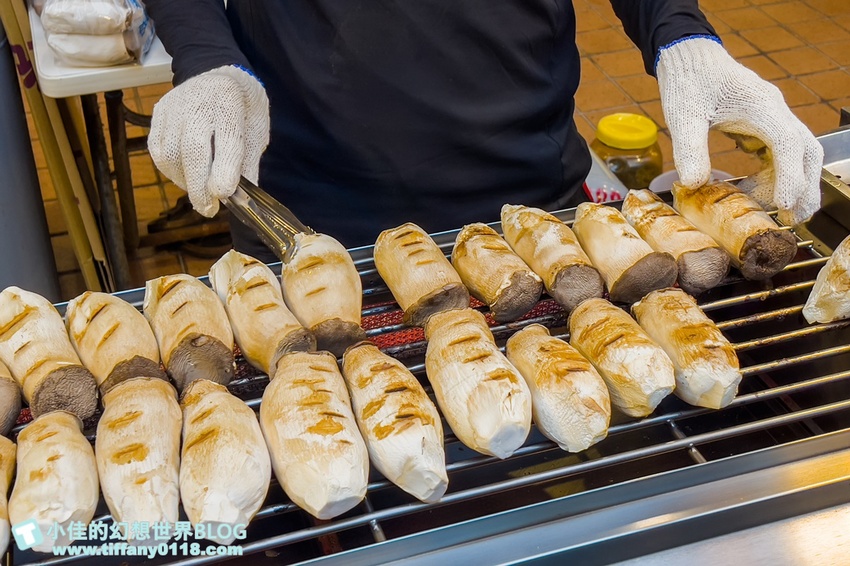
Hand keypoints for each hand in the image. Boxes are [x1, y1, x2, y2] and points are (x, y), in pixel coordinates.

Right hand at [149, 65, 269, 216]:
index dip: (224, 170)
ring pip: (171, 154)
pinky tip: (187, 177)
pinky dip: (171, 171)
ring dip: (185, 181)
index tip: (224, 194)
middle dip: (199, 186)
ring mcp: (173, 107)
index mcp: (229, 100)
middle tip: (208, 209)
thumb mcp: (257, 129)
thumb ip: (249, 161)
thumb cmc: (242, 107)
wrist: (216, 74)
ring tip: (201, 193)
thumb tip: (243, 198)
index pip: (225, 138)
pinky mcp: (158, 114)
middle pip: (192, 149)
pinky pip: (158, 150)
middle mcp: (197, 101)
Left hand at [657, 37, 822, 225]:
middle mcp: (774, 111)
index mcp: (761, 106)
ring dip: (794, 183)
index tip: (785, 205)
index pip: (788, 143)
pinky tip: (758, 193)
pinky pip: (778, 152)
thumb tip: (693, 184)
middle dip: (804, 185)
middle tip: (795, 219)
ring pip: (797, 153)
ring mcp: (771, 117)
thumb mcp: (682, 115)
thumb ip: (688, 148)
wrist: (688, 57)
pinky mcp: (761, 124)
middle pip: (806, 151)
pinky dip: (775, 175)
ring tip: (782, 213)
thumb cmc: (688, 81)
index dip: (790, 176)